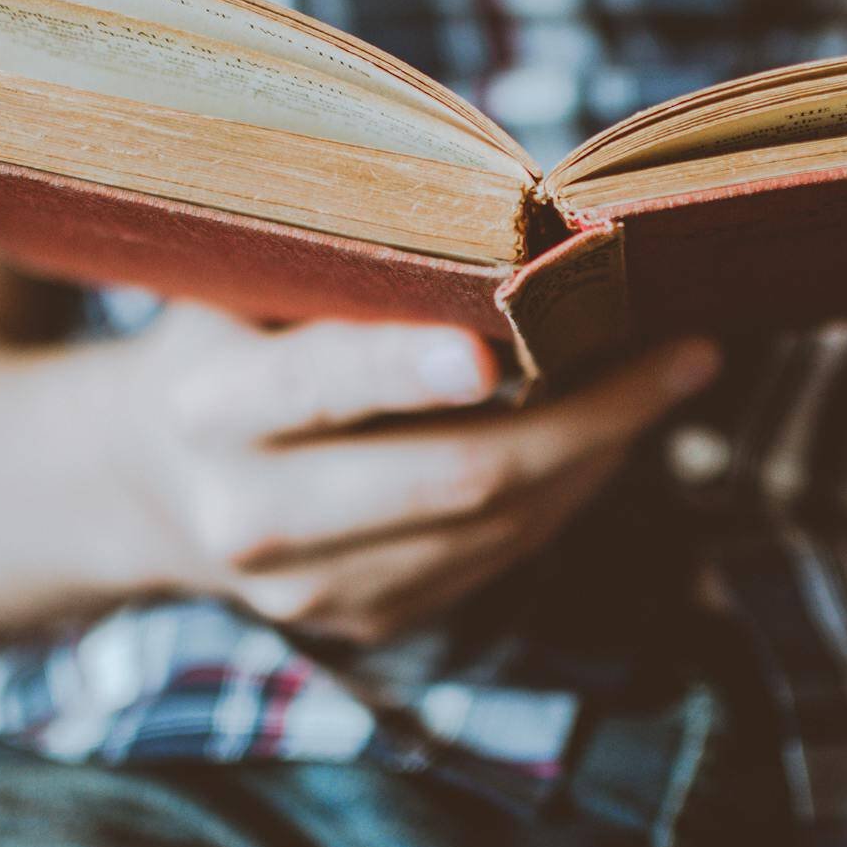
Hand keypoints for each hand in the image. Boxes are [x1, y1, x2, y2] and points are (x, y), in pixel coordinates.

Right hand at [111, 307, 719, 642]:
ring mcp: (308, 589)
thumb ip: (353, 265)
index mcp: (209, 406)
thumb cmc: (231, 342)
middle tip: (688, 352)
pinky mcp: (362, 622)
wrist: (158, 482)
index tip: (509, 345)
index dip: (414, 367)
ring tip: (666, 379)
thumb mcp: (253, 286)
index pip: (324, 384)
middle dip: (592, 413)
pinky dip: (565, 492)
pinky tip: (603, 435)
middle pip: (455, 475)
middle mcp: (251, 514)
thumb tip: (519, 224)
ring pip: (497, 526)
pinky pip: (497, 559)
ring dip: (599, 452)